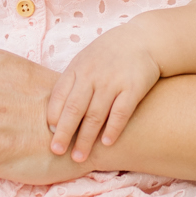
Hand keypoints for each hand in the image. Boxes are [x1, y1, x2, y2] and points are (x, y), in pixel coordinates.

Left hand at [46, 30, 161, 160]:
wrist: (144, 39)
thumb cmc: (109, 55)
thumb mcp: (86, 60)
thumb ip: (72, 84)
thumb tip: (54, 118)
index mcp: (77, 68)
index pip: (59, 95)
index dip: (53, 116)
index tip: (51, 134)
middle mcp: (93, 75)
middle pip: (74, 108)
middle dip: (64, 132)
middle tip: (57, 151)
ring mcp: (113, 81)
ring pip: (95, 114)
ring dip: (86, 138)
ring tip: (79, 157)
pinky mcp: (133, 87)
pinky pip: (121, 112)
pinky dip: (113, 129)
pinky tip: (106, 143)